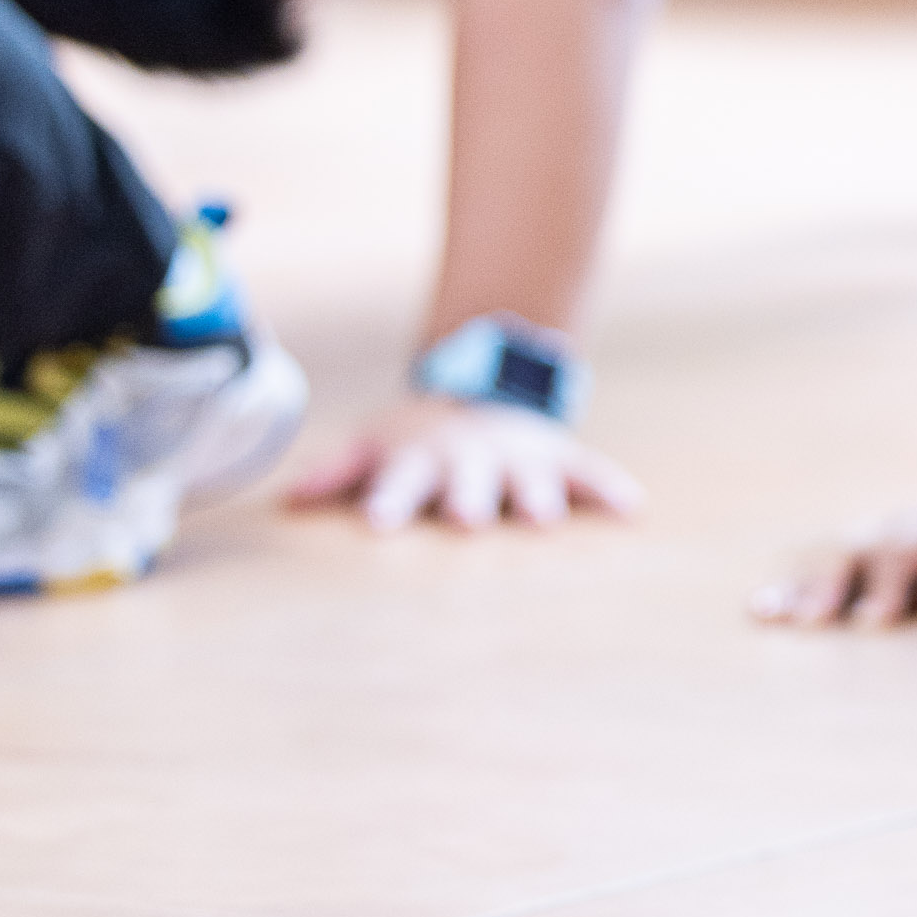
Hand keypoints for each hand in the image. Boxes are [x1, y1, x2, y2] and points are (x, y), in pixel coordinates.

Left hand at [285, 393, 640, 530]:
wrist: (485, 394)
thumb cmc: (419, 441)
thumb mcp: (375, 445)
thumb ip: (336, 472)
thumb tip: (286, 499)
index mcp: (420, 460)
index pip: (399, 481)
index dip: (388, 499)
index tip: (378, 522)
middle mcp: (470, 459)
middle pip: (467, 481)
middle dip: (468, 499)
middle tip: (466, 521)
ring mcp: (518, 459)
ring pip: (528, 480)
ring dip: (536, 497)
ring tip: (543, 521)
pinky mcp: (560, 459)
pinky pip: (588, 473)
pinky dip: (608, 489)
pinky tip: (630, 509)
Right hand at [755, 476, 916, 626]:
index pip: (898, 555)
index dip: (885, 585)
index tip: (876, 620)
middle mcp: (886, 531)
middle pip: (849, 553)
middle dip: (829, 584)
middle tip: (812, 622)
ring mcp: (861, 540)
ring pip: (821, 558)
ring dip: (794, 586)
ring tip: (763, 615)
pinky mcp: (848, 554)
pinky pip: (810, 567)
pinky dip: (784, 586)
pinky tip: (757, 610)